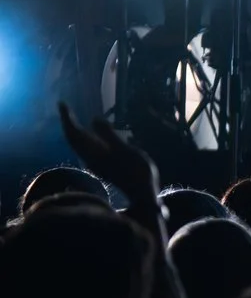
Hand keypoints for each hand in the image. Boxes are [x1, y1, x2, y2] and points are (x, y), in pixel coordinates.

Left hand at [57, 103, 160, 220]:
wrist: (141, 193)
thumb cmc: (137, 171)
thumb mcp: (126, 150)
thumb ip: (109, 135)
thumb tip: (94, 118)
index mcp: (94, 152)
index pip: (74, 133)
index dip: (67, 118)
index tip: (62, 103)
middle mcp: (90, 157)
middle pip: (73, 138)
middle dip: (68, 123)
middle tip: (64, 107)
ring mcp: (95, 162)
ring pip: (78, 144)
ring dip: (74, 130)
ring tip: (74, 118)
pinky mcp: (101, 165)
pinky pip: (86, 147)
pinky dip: (83, 137)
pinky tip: (91, 134)